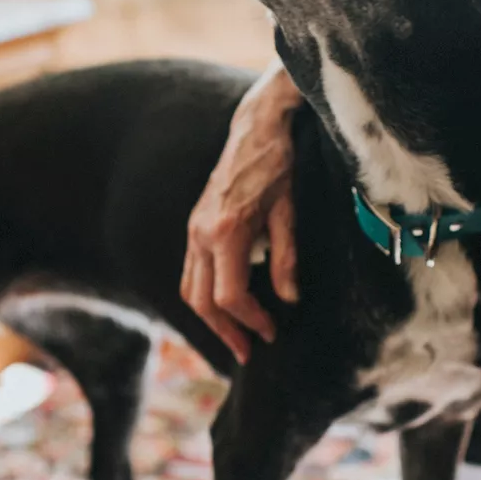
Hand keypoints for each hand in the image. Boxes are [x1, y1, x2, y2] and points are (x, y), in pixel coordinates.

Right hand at [181, 63, 303, 363]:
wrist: (256, 127)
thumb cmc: (278, 166)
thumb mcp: (289, 213)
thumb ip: (287, 259)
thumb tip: (288, 301)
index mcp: (226, 232)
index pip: (229, 296)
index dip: (250, 321)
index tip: (272, 332)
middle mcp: (201, 233)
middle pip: (202, 301)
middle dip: (226, 331)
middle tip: (250, 352)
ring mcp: (194, 228)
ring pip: (190, 288)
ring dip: (211, 318)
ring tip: (238, 335)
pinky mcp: (195, 224)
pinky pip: (192, 271)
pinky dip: (206, 294)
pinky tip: (228, 303)